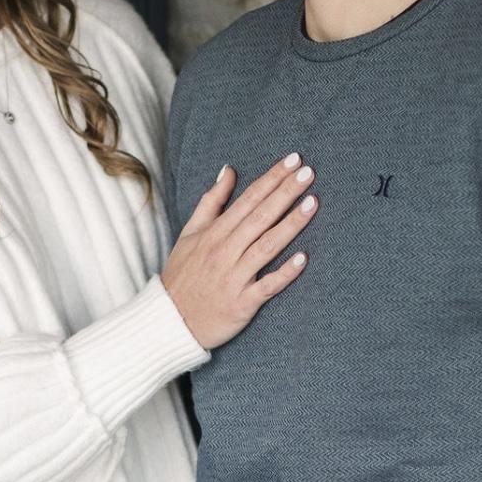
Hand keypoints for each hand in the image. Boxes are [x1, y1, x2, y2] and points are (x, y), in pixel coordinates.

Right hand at [160, 155, 316, 349]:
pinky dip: (284, 273)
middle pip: (260, 217)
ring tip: (312, 203)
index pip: (249, 199)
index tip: (294, 160)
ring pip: (266, 246)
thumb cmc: (182, 276)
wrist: (168, 321)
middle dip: (286, 193)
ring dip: (290, 224)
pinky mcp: (242, 304)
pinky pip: (267, 286)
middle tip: (309, 172)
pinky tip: (304, 258)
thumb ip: (210, 202)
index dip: (272, 178)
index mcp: (214, 233)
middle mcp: (225, 251)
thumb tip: (228, 171)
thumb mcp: (189, 234)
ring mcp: (234, 278)